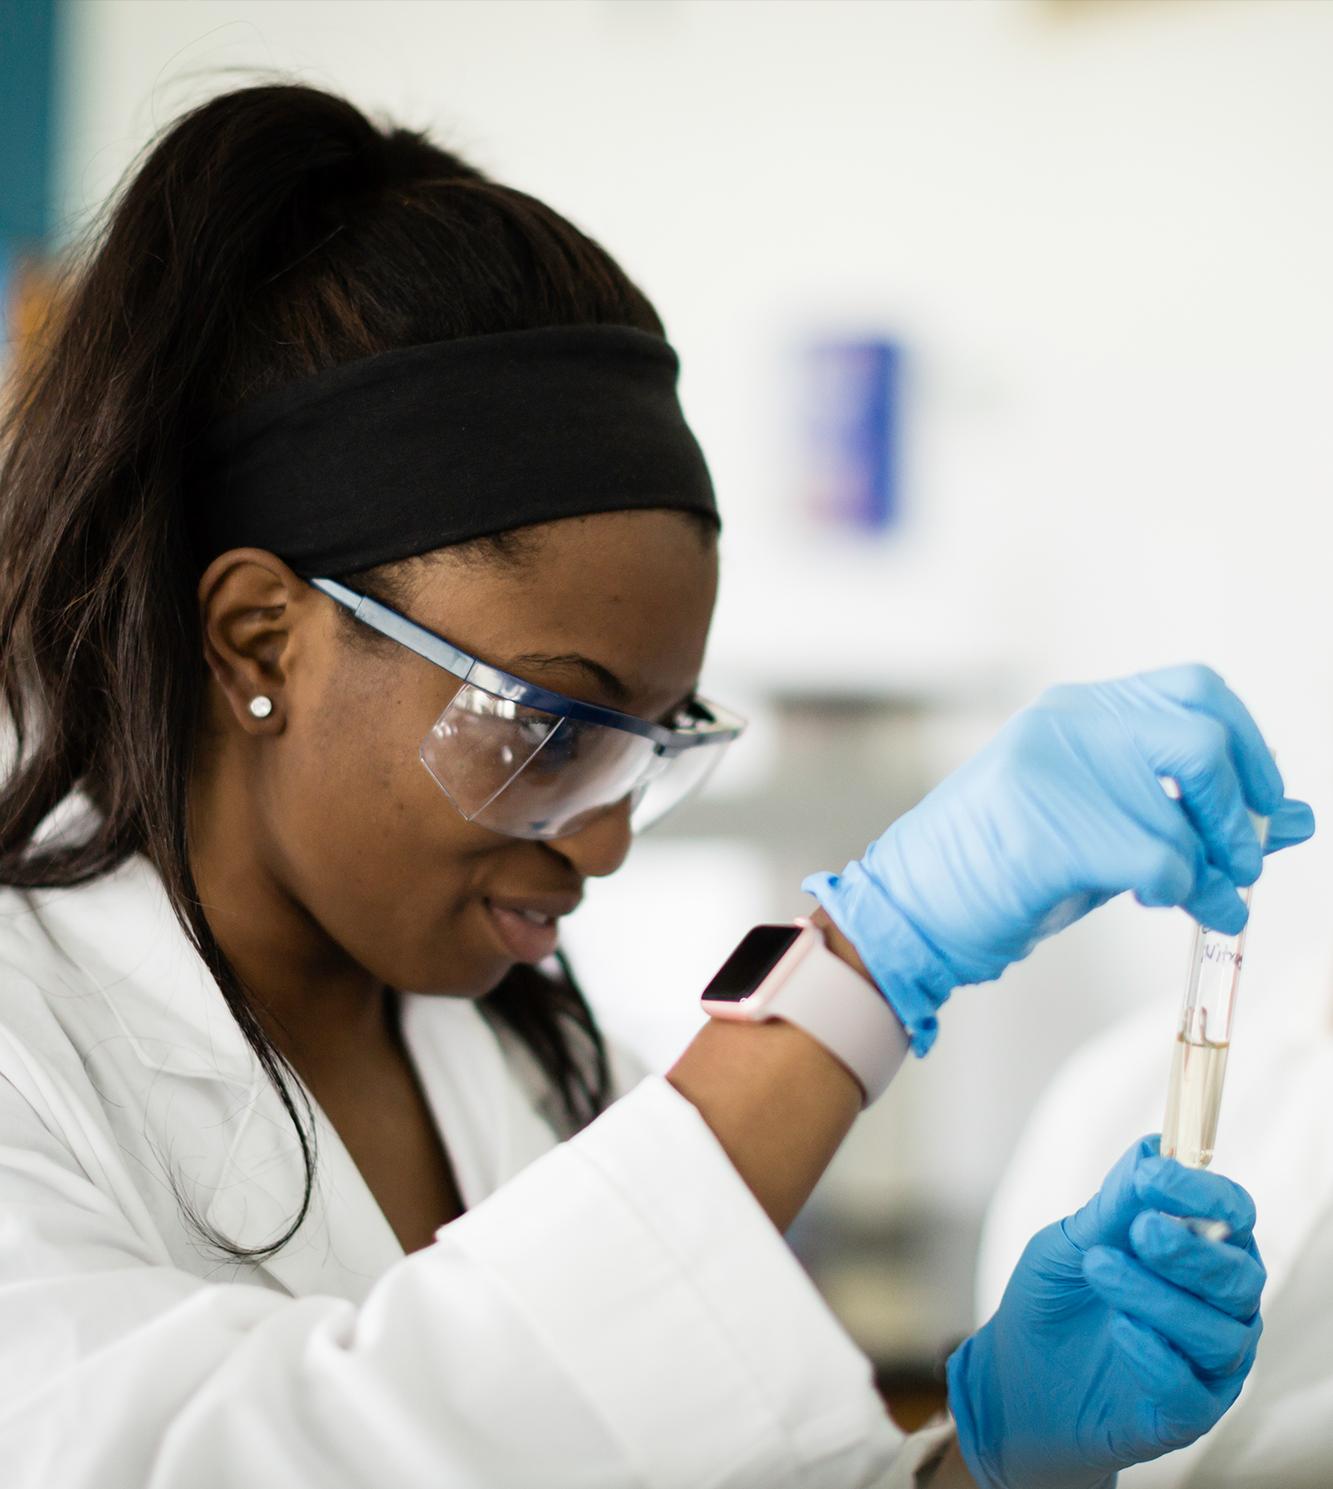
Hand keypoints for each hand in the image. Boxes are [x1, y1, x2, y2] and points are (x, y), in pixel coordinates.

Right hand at [802, 665, 1313, 1050]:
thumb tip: (1287, 821)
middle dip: (1241, 806)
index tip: (1264, 802)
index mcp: (1076, 711)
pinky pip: (1158, 861)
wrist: (913, 906)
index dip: (1249, 745)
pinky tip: (1175, 905)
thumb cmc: (1002, 868)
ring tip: (1210, 897)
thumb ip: (1184, 814)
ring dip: (1216, 866)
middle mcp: (1066, 725)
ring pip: (1186, 808)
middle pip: (1203, 737)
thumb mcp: (1103, 826)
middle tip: (1242, 857)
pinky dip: (1188, 893)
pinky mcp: (1046, 831)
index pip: (1195, 690)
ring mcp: (1052, 772)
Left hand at [947, 1138, 1265, 1488]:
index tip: (1156, 1176)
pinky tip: (1120, 1329)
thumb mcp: (1073, 1241)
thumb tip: (1150, 1154)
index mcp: (1200, 1248)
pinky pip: (1192, 1389)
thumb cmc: (1056, 1297)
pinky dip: (1157, 1356)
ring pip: (1220, 1332)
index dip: (1203, 1191)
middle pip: (1238, 1274)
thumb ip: (1115, 1207)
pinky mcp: (1188, 1414)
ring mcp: (1208, 1363)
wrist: (1016, 1375)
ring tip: (1100, 1269)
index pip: (1232, 1212)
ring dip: (1160, 1297)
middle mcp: (1218, 1304)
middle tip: (1140, 1229)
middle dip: (1190, 1249)